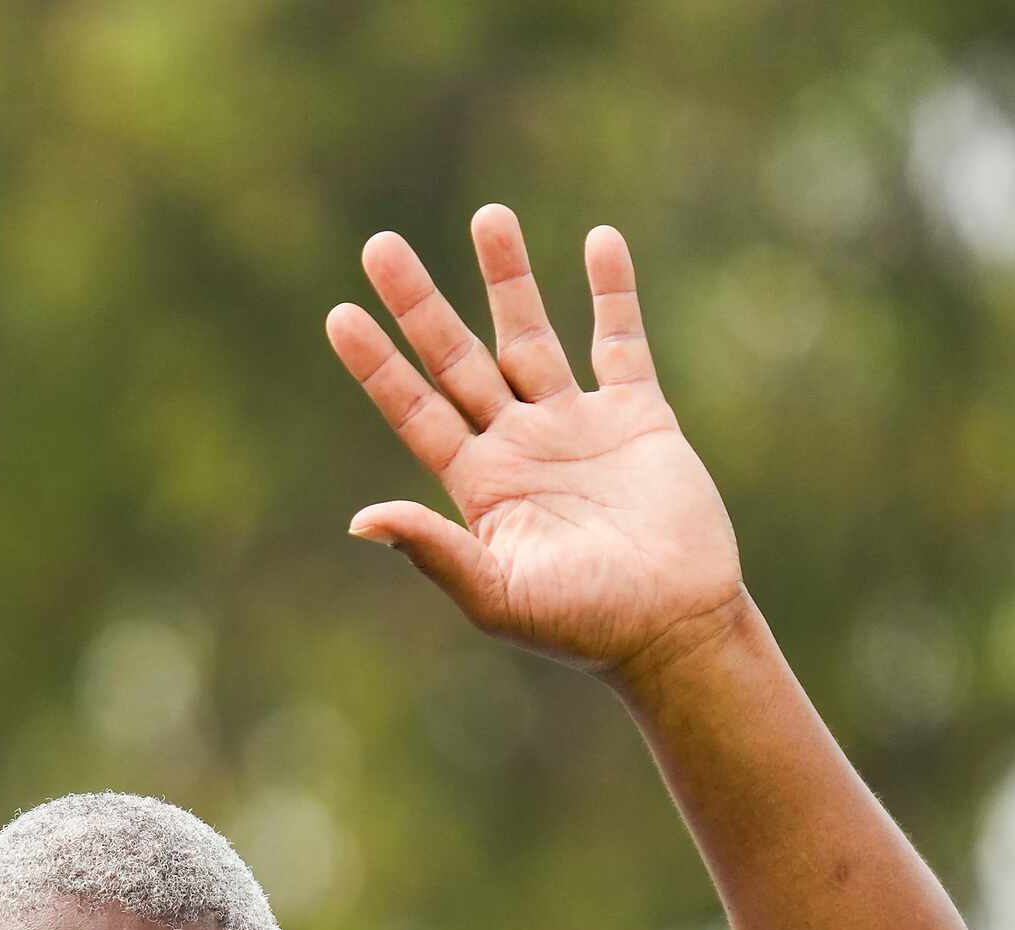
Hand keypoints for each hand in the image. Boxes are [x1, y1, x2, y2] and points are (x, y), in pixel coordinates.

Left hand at [327, 206, 748, 688]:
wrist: (674, 629)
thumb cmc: (583, 626)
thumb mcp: (498, 594)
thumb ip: (434, 551)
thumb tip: (360, 520)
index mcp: (479, 484)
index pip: (415, 409)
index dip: (378, 364)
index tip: (340, 313)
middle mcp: (518, 444)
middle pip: (457, 357)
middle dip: (420, 303)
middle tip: (379, 245)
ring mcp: (576, 426)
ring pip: (531, 336)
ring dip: (508, 278)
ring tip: (488, 215)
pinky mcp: (639, 417)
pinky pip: (620, 342)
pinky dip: (612, 292)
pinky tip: (599, 241)